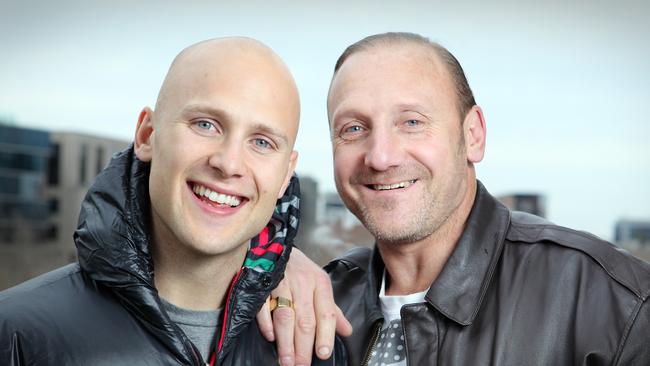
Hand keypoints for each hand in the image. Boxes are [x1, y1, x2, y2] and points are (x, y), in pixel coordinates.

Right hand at [256, 248, 352, 365]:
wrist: (276, 246)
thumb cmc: (301, 270)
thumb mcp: (320, 285)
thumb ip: (332, 310)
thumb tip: (347, 331)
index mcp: (320, 283)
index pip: (326, 313)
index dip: (325, 334)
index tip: (323, 354)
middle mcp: (302, 283)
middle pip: (304, 320)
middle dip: (303, 346)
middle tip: (301, 365)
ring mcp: (281, 283)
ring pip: (285, 316)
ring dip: (286, 342)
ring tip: (287, 361)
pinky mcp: (262, 284)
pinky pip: (263, 307)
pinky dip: (266, 324)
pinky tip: (271, 338)